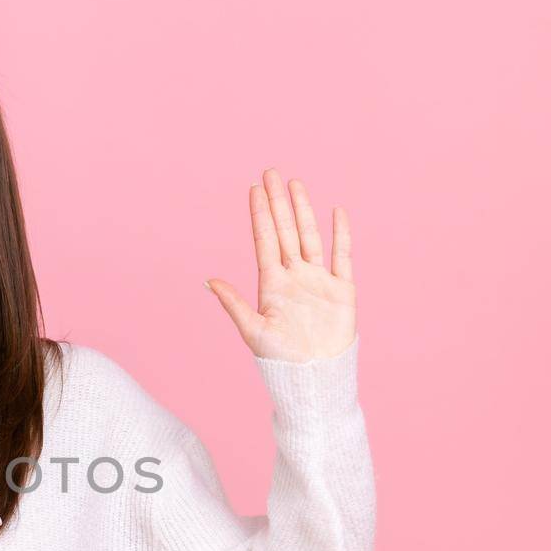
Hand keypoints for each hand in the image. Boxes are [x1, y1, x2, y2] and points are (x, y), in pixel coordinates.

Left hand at [205, 168, 357, 362]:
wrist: (314, 378)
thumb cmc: (280, 360)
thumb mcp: (253, 330)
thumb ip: (234, 304)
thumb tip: (208, 281)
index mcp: (271, 284)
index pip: (264, 241)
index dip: (260, 215)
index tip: (254, 189)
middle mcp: (294, 277)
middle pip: (285, 231)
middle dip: (278, 203)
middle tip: (271, 173)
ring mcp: (318, 281)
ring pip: (310, 237)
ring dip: (303, 211)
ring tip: (295, 184)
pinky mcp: (342, 289)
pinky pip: (342, 256)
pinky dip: (340, 234)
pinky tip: (336, 212)